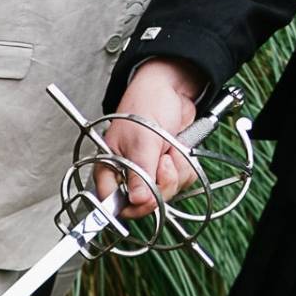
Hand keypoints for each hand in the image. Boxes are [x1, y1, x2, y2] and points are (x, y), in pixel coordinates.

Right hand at [97, 58, 203, 218]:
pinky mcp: (168, 169)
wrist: (172, 89)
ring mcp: (149, 173)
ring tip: (170, 150)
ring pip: (166, 194)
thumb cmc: (146, 105)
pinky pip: (181, 182)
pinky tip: (179, 150)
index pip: (113, 203)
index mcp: (110, 169)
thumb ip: (140, 173)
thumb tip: (137, 200)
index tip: (146, 199)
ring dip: (176, 173)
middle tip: (164, 162)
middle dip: (161, 185)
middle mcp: (127, 175)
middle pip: (144, 203)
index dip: (130, 206)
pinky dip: (186, 167)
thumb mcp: (142, 140)